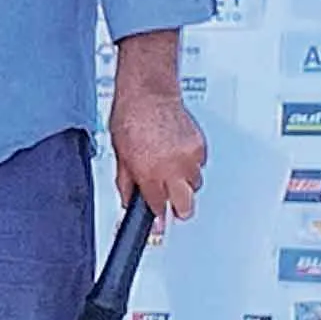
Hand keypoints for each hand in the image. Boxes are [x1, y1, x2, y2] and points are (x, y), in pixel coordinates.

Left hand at [109, 84, 207, 220]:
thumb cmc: (131, 118)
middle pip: (186, 205)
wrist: (149, 93)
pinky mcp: (200, 146)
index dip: (159, 219)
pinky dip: (190, 164)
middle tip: (172, 207)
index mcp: (150, 173)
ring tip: (171, 171)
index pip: (159, 207)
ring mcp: (188, 157)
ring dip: (184, 183)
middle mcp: (172, 167)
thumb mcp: (120, 156)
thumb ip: (127, 184)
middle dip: (179, 209)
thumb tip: (129, 202)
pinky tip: (177, 154)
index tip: (159, 226)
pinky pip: (199, 165)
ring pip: (195, 185)